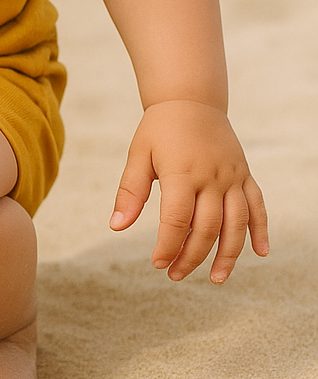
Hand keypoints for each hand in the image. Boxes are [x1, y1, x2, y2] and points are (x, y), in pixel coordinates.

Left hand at [109, 101, 268, 281]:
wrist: (191, 99)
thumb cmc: (159, 129)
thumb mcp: (138, 155)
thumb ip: (130, 192)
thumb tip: (116, 226)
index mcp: (182, 172)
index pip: (178, 220)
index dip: (168, 246)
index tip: (157, 263)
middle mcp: (212, 176)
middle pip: (207, 228)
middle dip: (191, 256)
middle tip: (175, 274)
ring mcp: (232, 176)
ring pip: (237, 223)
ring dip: (229, 254)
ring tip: (216, 278)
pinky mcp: (244, 174)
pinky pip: (257, 205)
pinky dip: (261, 230)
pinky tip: (260, 253)